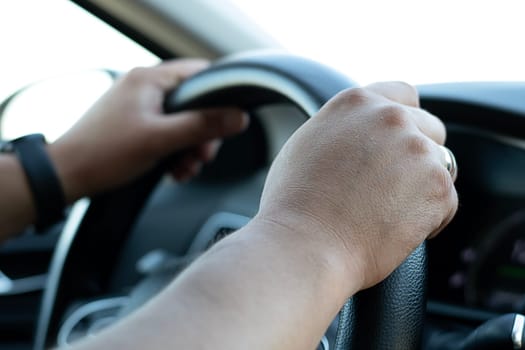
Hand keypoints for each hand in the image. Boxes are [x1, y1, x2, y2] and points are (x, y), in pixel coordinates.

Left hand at [48, 59, 247, 201]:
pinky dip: (175, 153)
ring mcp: (139, 108)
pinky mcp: (135, 126)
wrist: (68, 175)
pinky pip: (167, 134)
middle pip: (193, 104)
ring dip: (190, 148)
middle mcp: (144, 88)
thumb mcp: (160, 139)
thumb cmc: (104, 153)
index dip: (219, 97)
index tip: (228, 121)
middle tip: (202, 156)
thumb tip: (238, 118)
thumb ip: (202, 126)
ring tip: (185, 169)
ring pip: (182, 123)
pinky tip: (175, 171)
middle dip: (203, 134)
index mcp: (149, 80)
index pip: (199, 75)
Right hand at [256, 82, 457, 290]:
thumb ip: (343, 128)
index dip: (406, 119)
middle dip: (418, 154)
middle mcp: (390, 117)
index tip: (401, 141)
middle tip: (394, 185)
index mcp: (356, 102)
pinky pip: (447, 200)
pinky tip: (396, 229)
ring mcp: (417, 149)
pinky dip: (430, 217)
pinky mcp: (437, 185)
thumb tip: (360, 135)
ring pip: (442, 164)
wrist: (304, 244)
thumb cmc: (294, 204)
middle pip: (430, 128)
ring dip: (424, 185)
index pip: (403, 94)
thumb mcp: (308, 143)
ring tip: (389, 212)